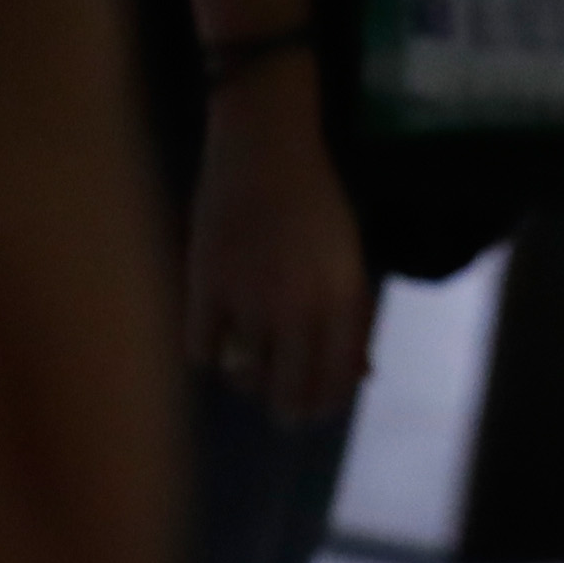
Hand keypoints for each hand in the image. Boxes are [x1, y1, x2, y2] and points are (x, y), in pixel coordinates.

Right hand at [186, 61, 377, 424]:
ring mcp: (250, 300)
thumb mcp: (350, 260)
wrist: (268, 152)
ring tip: (250, 363)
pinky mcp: (205, 287)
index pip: (336, 379)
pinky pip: (201, 351)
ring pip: (244, 376)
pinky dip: (209, 350)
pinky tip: (217, 334)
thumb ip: (355, 319)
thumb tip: (361, 375)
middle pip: (288, 390)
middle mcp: (300, 307)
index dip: (325, 403)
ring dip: (248, 378)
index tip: (316, 410)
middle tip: (282, 409)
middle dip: (287, 407)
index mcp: (344, 298)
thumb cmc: (317, 203)